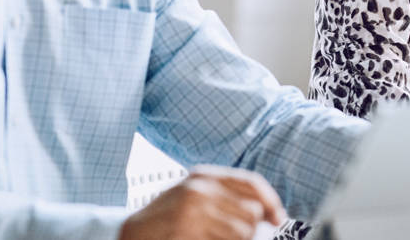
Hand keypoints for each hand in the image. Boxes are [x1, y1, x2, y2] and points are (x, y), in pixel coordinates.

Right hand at [119, 164, 284, 239]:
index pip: (251, 182)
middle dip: (250, 231)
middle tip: (236, 238)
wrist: (130, 233)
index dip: (271, 202)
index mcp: (204, 175)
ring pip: (242, 232)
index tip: (279, 219)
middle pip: (251, 212)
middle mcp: (200, 188)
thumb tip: (267, 213)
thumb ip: (226, 198)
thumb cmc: (167, 219)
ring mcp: (192, 210)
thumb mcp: (195, 197)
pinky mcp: (186, 231)